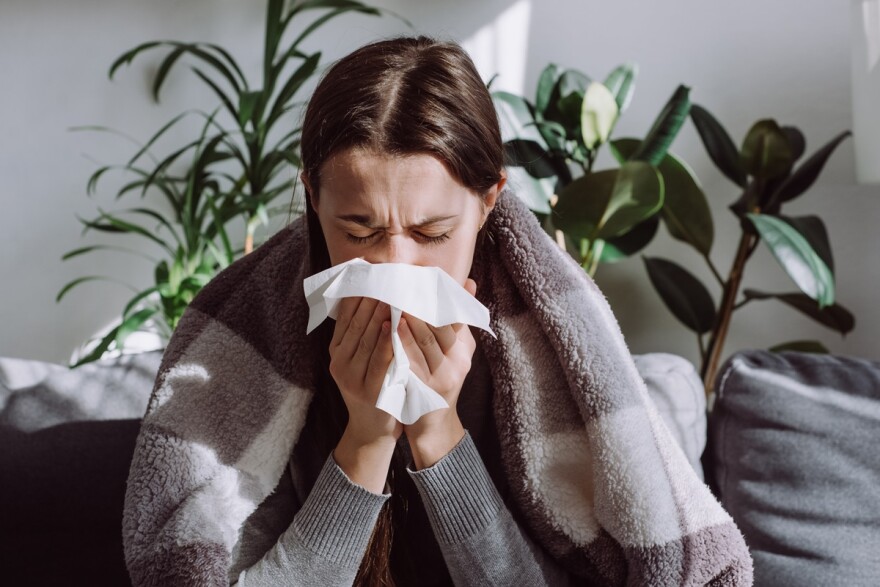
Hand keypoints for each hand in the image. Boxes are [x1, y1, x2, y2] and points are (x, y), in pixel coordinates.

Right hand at [329, 296, 400, 492]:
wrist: (372, 429)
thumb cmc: (374, 386)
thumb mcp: (363, 358)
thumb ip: (366, 332)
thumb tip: (379, 295)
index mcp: (337, 350)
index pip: (346, 315)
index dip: (359, 293)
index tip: (373, 272)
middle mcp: (339, 361)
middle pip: (356, 323)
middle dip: (372, 298)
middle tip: (387, 277)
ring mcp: (350, 376)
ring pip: (365, 339)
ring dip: (378, 315)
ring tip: (392, 294)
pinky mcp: (366, 390)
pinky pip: (377, 361)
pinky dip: (385, 342)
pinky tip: (393, 326)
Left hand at [401, 278, 477, 468]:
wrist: (432, 423)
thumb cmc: (441, 378)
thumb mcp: (456, 351)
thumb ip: (457, 321)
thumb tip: (468, 282)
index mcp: (463, 353)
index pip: (453, 321)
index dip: (438, 300)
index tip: (423, 281)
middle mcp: (455, 366)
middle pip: (438, 330)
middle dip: (419, 307)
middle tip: (402, 286)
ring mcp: (439, 379)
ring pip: (424, 345)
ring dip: (408, 322)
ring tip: (393, 302)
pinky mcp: (422, 390)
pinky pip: (409, 363)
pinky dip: (399, 344)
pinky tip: (387, 329)